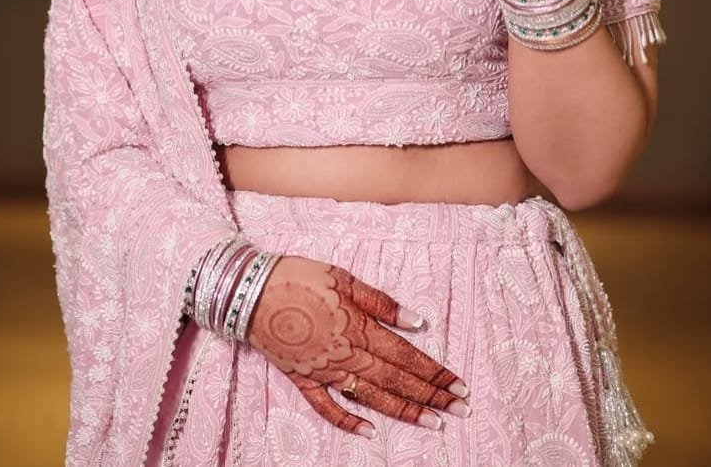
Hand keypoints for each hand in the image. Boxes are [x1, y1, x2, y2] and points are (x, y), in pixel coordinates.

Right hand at [245, 255, 469, 438]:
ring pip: (372, 397)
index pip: (406, 355)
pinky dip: (348, 422)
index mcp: (359, 328)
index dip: (435, 372)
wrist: (249, 291)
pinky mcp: (303, 380)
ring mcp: (325, 372)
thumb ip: (380, 302)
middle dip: (430, 395)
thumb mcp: (343, 277)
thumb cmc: (299, 276)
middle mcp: (346, 356)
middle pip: (396, 380)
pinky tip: (368, 433)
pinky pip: (328, 407)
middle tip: (461, 409)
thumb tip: (417, 321)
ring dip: (404, 411)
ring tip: (434, 423)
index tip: (460, 386)